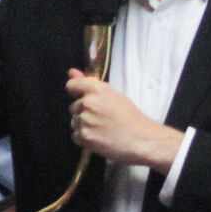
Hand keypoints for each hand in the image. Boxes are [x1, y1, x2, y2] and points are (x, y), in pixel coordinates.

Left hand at [66, 69, 183, 170]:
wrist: (139, 139)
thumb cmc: (130, 117)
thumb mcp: (113, 94)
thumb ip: (89, 82)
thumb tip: (71, 72)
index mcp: (96, 89)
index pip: (71, 86)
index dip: (76, 92)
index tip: (82, 97)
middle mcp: (88, 103)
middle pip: (73, 106)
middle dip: (83, 111)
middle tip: (101, 117)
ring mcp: (84, 120)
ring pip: (74, 121)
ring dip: (83, 125)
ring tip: (101, 128)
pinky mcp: (83, 136)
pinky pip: (75, 135)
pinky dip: (84, 138)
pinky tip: (99, 136)